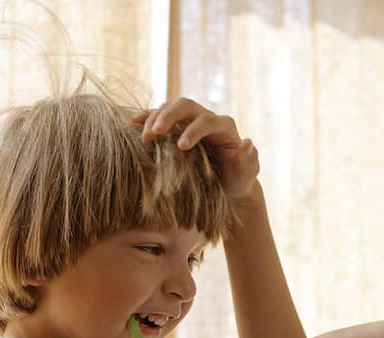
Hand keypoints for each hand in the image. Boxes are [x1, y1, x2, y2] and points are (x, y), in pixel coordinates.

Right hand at [138, 97, 259, 199]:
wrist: (228, 186)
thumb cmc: (238, 181)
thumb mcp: (247, 175)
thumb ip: (250, 161)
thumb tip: (248, 142)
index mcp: (225, 128)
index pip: (207, 121)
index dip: (193, 130)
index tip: (181, 147)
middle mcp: (207, 119)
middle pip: (186, 106)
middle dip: (169, 116)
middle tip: (154, 133)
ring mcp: (190, 122)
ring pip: (170, 108)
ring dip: (155, 118)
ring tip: (145, 136)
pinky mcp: (177, 128)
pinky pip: (160, 117)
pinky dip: (147, 118)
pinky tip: (133, 125)